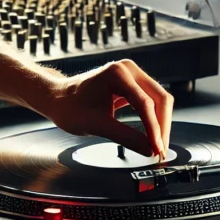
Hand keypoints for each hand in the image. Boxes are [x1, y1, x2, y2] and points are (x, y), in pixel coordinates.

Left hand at [40, 59, 173, 157]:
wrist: (57, 99)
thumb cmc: (70, 107)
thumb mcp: (97, 125)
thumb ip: (125, 137)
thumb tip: (148, 150)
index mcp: (118, 73)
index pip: (145, 103)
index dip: (154, 129)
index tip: (156, 149)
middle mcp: (128, 70)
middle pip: (160, 98)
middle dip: (162, 126)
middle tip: (161, 150)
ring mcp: (131, 76)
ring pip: (158, 100)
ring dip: (160, 124)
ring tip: (158, 146)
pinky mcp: (131, 85)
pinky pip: (150, 102)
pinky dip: (153, 120)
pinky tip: (152, 136)